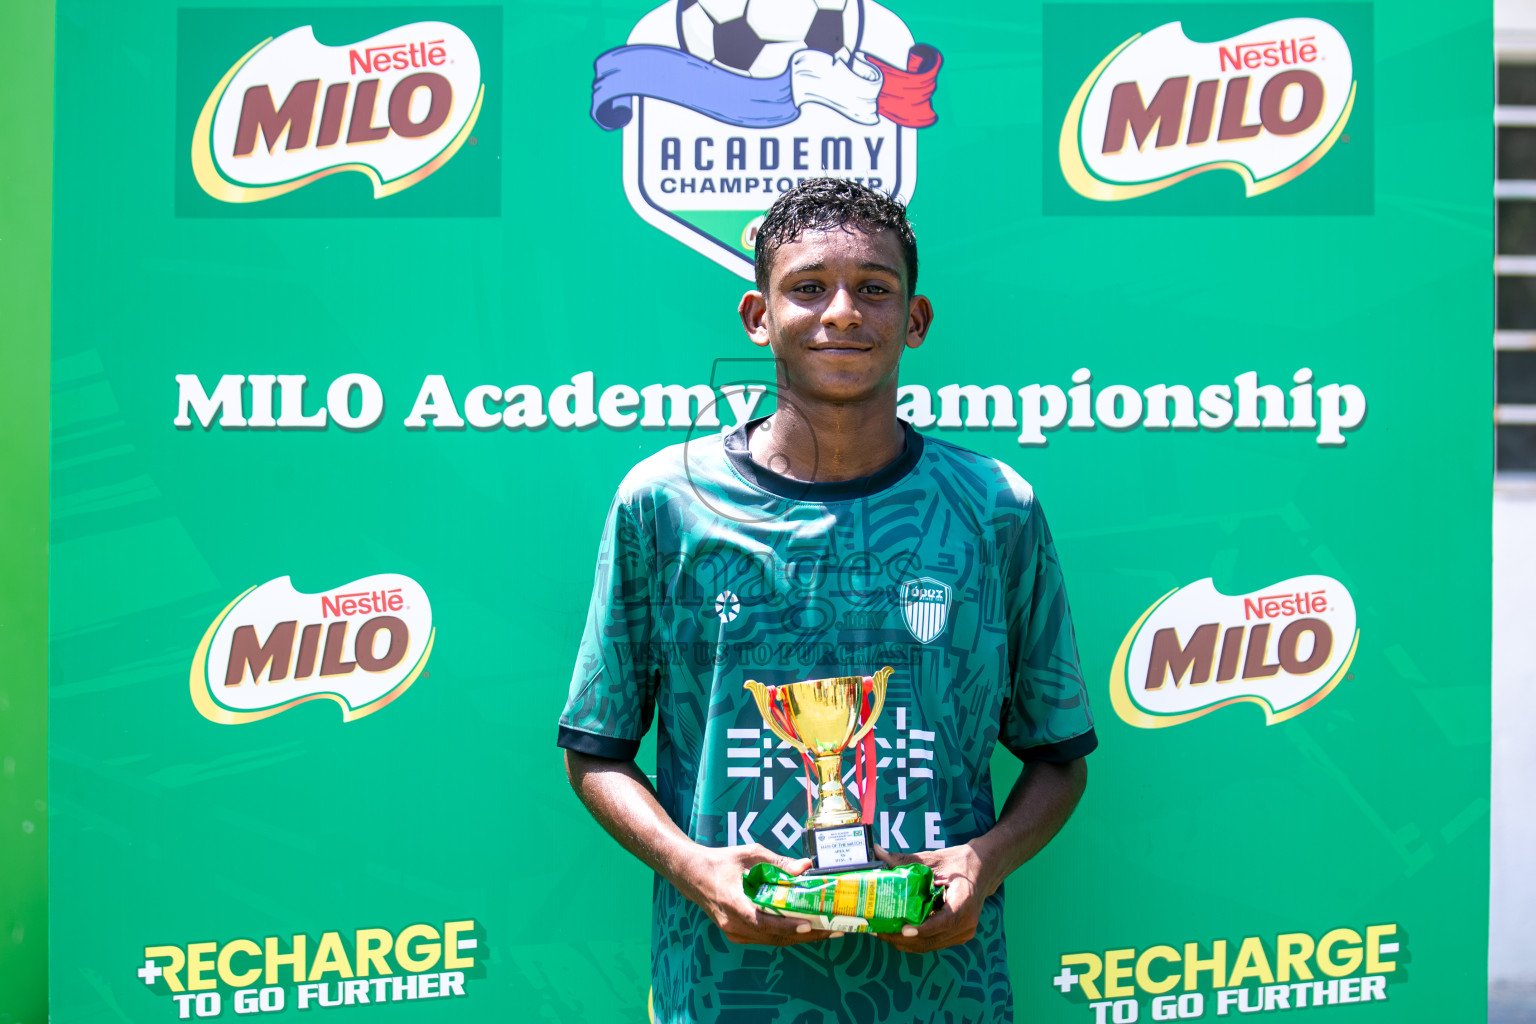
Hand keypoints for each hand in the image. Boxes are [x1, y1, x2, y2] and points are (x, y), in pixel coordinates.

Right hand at [675, 843, 837, 946]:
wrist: (693, 876)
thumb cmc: (721, 862)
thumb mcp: (749, 854)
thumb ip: (778, 862)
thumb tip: (806, 866)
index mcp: (733, 902)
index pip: (762, 921)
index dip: (787, 926)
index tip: (809, 925)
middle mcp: (733, 924)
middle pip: (774, 936)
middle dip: (806, 935)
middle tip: (833, 928)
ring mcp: (734, 933)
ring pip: (772, 940)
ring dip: (800, 937)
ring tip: (826, 930)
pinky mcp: (737, 934)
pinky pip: (766, 938)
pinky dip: (787, 934)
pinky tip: (805, 928)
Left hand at [873, 843, 990, 952]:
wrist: (983, 869)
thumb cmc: (958, 862)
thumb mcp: (933, 859)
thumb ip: (904, 860)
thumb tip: (876, 852)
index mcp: (964, 900)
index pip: (945, 921)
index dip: (923, 928)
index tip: (903, 929)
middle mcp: (967, 922)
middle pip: (932, 938)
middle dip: (903, 939)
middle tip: (879, 930)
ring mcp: (964, 932)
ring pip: (930, 945)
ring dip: (906, 943)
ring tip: (883, 932)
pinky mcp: (958, 936)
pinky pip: (933, 943)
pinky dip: (915, 940)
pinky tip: (897, 932)